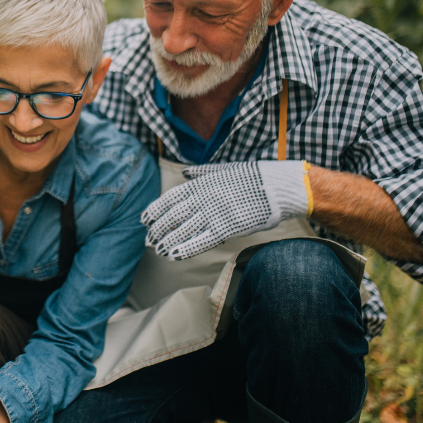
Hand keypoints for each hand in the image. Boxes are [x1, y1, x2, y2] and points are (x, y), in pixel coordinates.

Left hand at [141, 161, 310, 259]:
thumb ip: (201, 172)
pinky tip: (174, 254)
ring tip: (157, 250)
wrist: (278, 187)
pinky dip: (186, 248)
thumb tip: (184, 172)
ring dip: (168, 241)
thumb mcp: (224, 168)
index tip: (144, 220)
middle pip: (173, 216)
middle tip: (148, 240)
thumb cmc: (253, 177)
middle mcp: (204, 198)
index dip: (156, 210)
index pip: (170, 198)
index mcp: (201, 183)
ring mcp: (214, 213)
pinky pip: (202, 240)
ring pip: (184, 230)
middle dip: (158, 229)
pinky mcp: (228, 227)